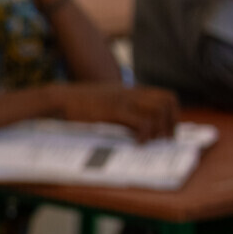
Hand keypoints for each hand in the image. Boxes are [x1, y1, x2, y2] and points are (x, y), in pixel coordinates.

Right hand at [48, 83, 178, 141]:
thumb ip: (120, 105)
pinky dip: (145, 135)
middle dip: (170, 123)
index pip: (166, 96)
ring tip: (150, 142)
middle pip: (167, 101)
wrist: (60, 99)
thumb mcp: (105, 100)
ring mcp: (124, 100)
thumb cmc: (78, 103)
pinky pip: (142, 122)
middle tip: (163, 139)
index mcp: (131, 90)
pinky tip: (137, 143)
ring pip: (158, 111)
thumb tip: (132, 122)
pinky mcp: (115, 110)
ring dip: (159, 129)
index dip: (172, 114)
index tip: (167, 131)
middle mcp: (131, 92)